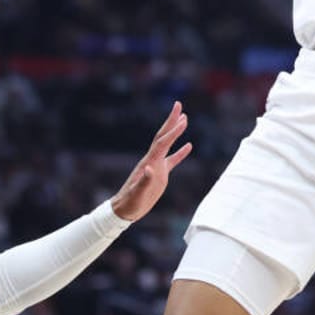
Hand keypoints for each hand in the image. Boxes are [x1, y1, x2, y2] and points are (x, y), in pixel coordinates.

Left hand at [109, 102, 191, 220]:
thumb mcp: (137, 194)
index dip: (173, 132)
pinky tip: (189, 146)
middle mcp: (153, 160)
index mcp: (149, 162)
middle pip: (163, 136)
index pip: (163, 143)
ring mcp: (157, 166)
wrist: (125, 209)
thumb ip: (144, 181)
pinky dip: (181, 152)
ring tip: (185, 118)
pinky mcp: (160, 174)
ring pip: (168, 144)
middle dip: (171, 120)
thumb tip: (151, 168)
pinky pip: (172, 159)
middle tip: (178, 104)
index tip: (183, 120)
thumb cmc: (130, 202)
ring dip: (176, 131)